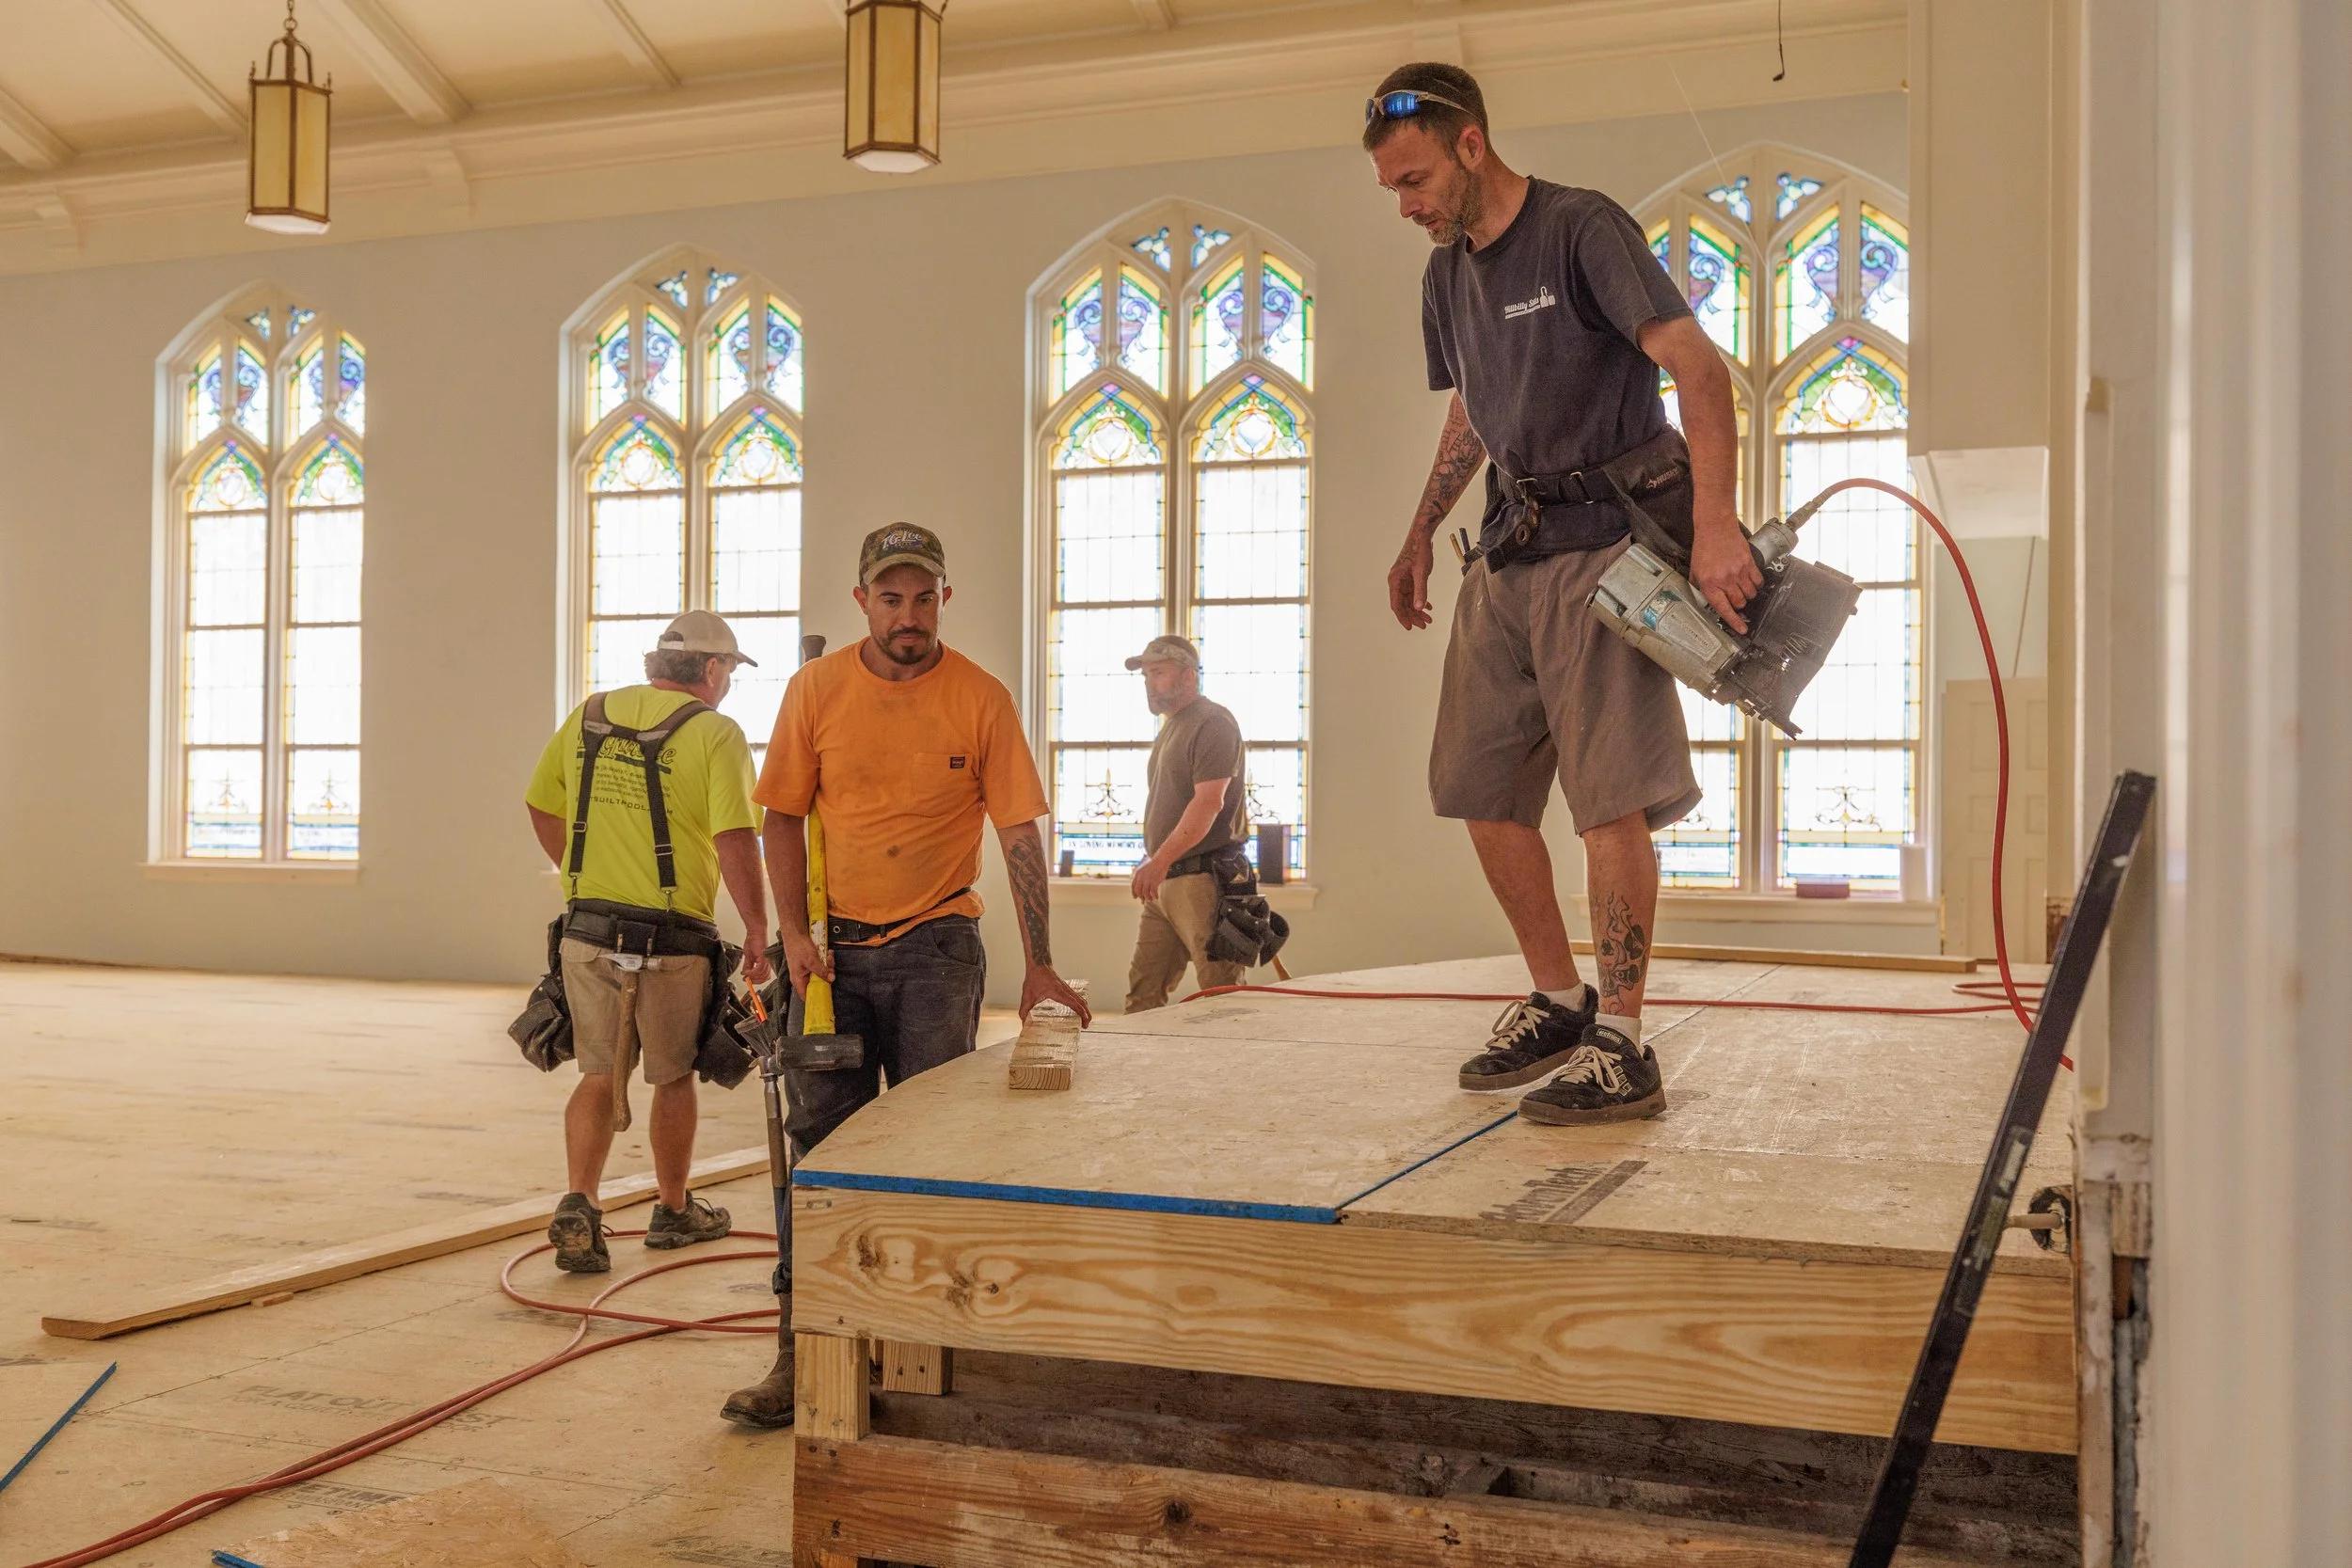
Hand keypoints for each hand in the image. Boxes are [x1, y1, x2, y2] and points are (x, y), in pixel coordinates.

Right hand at [738, 936, 772, 987]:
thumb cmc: (753, 941)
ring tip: (745, 975)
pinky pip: (759, 970)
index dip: (756, 981)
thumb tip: (745, 974)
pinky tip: (746, 971)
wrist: (755, 932)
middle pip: (764, 978)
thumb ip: (748, 966)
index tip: (748, 981)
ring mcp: (767, 961)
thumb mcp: (748, 957)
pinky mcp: (764, 958)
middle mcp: (768, 963)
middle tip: (746, 979)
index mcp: (765, 964)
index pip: (764, 977)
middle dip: (754, 981)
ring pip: (762, 975)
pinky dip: (751, 973)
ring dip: (752, 977)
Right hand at [779, 930, 832, 997]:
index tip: (827, 994)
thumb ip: (821, 971)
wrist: (796, 933)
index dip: (816, 997)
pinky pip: (822, 966)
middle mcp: (803, 977)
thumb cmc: (798, 947)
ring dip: (828, 965)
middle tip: (830, 967)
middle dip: (827, 975)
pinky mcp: (812, 963)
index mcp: (798, 980)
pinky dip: (826, 960)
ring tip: (828, 956)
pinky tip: (827, 953)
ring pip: (822, 973)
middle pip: (818, 983)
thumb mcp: (811, 960)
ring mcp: (808, 970)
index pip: (806, 996)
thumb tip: (831, 979)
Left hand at [1019, 964, 1092, 1027]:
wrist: (1038, 964)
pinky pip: (1077, 997)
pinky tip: (1078, 1009)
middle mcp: (1065, 991)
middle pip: (1082, 1003)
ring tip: (1085, 1019)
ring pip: (1081, 999)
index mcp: (1058, 993)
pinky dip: (1081, 1004)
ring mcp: (1067, 988)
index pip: (1074, 1004)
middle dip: (1087, 1014)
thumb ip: (1024, 1010)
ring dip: (1085, 1009)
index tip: (1084, 1022)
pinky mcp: (1065, 988)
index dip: (1081, 1013)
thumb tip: (1023, 1022)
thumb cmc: (1034, 978)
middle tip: (1086, 1025)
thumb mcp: (1027, 996)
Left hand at [1129, 853, 1169, 902]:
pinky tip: (1156, 897)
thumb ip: (1139, 875)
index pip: (1133, 886)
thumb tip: (1136, 879)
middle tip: (1143, 900)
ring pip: (1145, 893)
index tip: (1135, 897)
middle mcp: (1141, 878)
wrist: (1160, 861)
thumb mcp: (1142, 868)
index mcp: (1137, 874)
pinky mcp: (1154, 882)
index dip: (1134, 892)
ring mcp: (1148, 880)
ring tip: (1150, 899)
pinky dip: (1154, 896)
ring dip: (1148, 898)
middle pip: (1138, 891)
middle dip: (1141, 896)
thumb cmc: (1153, 864)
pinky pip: (1153, 892)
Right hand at [1387, 530, 1434, 629]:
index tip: (1410, 627)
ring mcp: (1403, 579)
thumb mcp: (1421, 573)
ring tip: (1428, 619)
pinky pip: (1414, 593)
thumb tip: (1419, 608)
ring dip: (1418, 609)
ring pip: (1409, 600)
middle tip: (1424, 625)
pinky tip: (1429, 607)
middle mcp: (1397, 581)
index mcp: (1395, 580)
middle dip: (1413, 616)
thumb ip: (1421, 591)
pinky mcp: (1410, 577)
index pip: (1397, 604)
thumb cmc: (1419, 551)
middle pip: (1403, 604)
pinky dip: (1421, 600)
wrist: (1422, 535)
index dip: (1403, 617)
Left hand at [1689, 513, 1763, 634]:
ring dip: (1747, 594)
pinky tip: (1750, 580)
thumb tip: (1705, 600)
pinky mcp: (1749, 563)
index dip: (1734, 622)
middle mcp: (1725, 580)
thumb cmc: (1704, 548)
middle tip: (1735, 597)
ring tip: (1741, 587)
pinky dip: (1756, 584)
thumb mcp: (1695, 570)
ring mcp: (1739, 572)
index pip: (1723, 609)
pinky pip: (1758, 581)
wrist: (1715, 528)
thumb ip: (1700, 586)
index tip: (1742, 629)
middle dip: (1738, 604)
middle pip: (1739, 603)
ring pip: (1750, 594)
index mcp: (1710, 584)